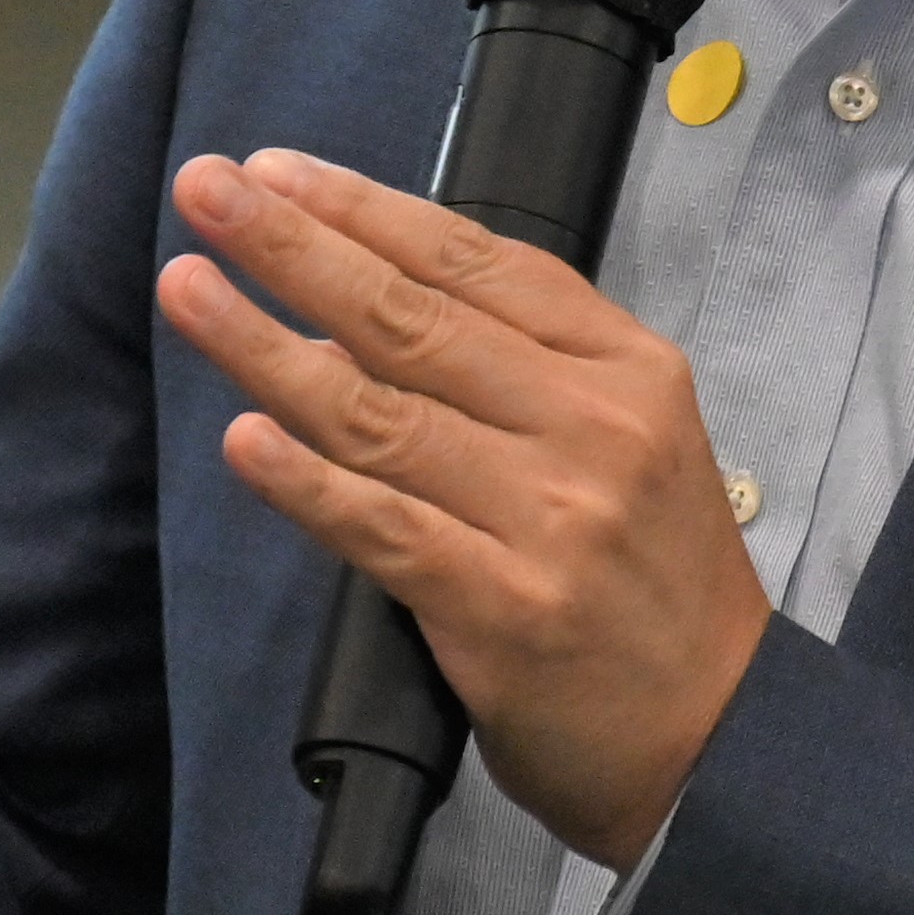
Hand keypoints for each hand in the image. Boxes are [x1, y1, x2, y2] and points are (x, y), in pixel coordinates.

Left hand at [159, 150, 769, 867]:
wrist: (722, 741)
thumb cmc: (657, 589)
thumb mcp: (636, 442)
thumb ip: (530, 373)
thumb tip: (378, 302)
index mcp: (626, 370)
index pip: (477, 264)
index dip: (365, 210)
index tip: (276, 173)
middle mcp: (592, 428)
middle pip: (414, 317)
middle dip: (296, 245)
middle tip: (208, 193)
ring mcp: (549, 518)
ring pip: (380, 411)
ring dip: (267, 343)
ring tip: (190, 290)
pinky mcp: (502, 610)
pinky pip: (382, 528)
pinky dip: (306, 480)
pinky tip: (244, 437)